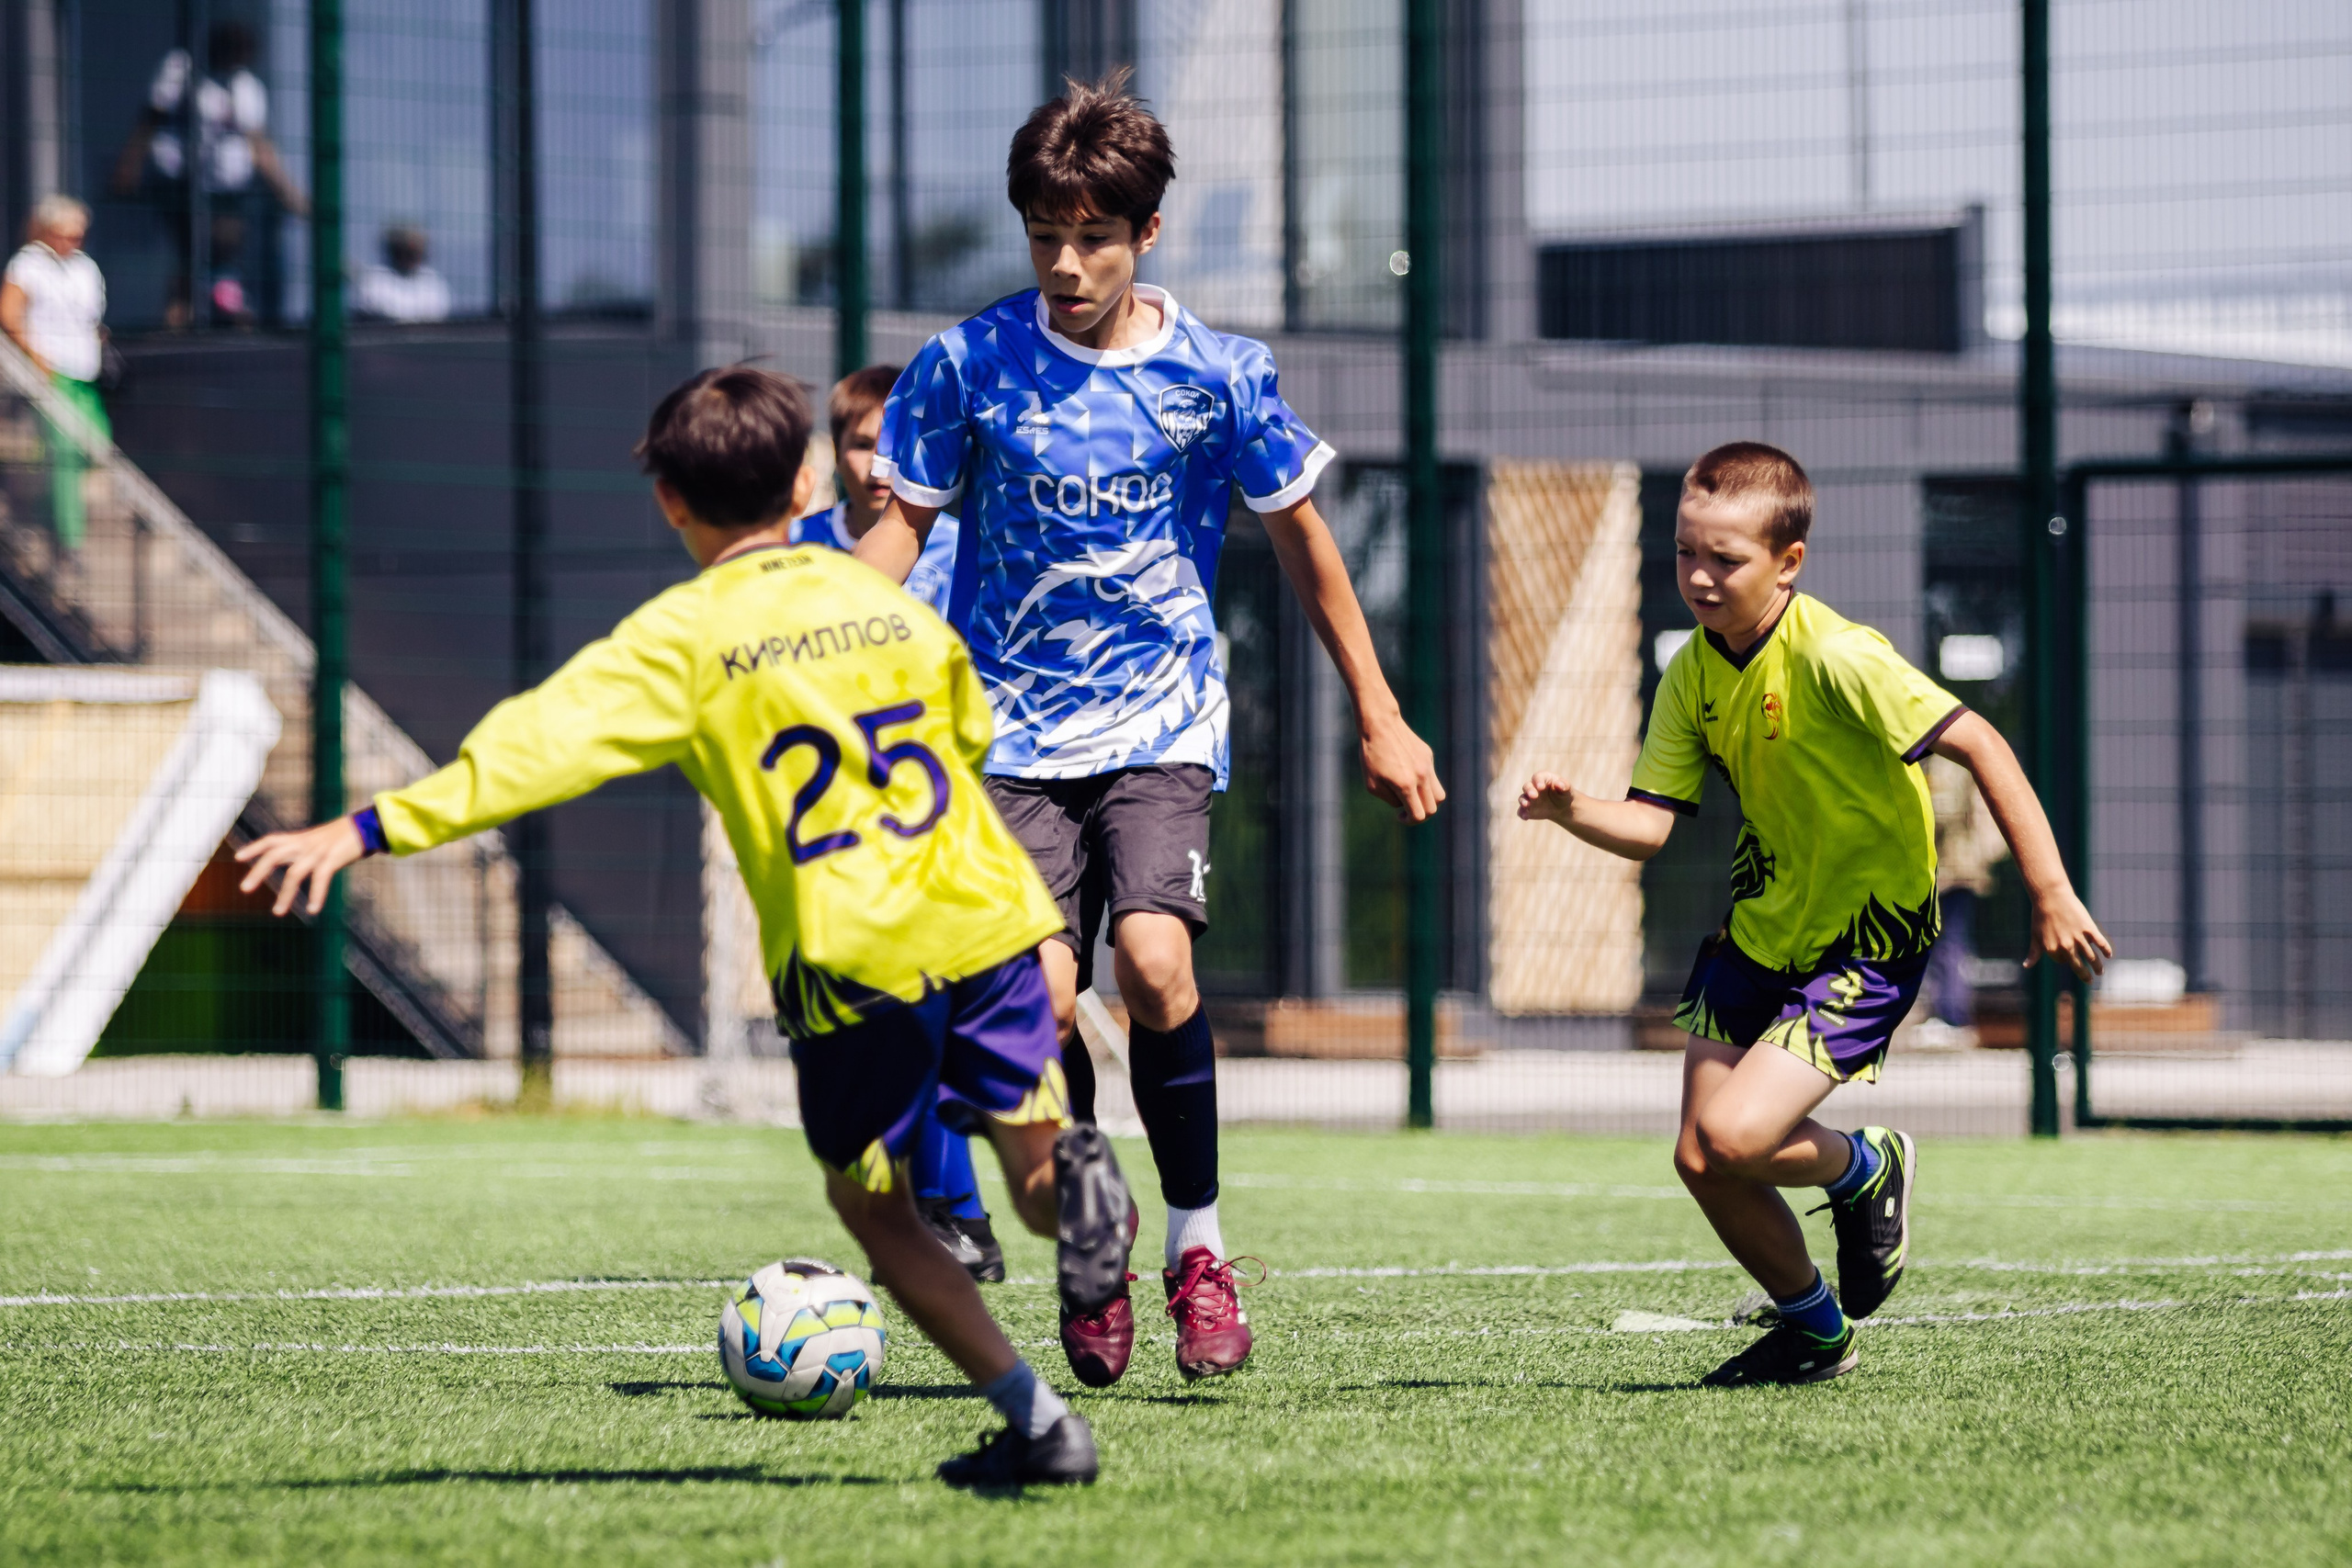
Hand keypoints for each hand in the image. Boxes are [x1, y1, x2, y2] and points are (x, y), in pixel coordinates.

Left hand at [234, 817, 366, 916]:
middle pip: (275, 855)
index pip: (272, 840)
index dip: (254, 848)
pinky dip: (316, 895)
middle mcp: (305, 844)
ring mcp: (318, 851)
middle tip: (244, 889)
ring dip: (285, 894)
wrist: (367, 827)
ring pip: (294, 873)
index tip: (238, 857)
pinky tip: (312, 910)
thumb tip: (297, 864)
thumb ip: (306, 850)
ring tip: (277, 913)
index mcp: (301, 839)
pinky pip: (320, 878)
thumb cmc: (346, 836)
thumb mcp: (321, 840)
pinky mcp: (332, 859)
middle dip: (258, 871)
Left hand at [1360, 710, 1444, 822]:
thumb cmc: (1371, 755)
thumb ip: (1390, 799)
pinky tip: (1405, 771)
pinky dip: (1422, 782)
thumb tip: (1404, 804)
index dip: (1410, 821)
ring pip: (1439, 794)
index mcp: (1406, 785)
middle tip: (1407, 811)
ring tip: (1411, 796)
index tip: (1399, 816)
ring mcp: (1427, 765)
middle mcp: (1421, 776)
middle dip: (1420, 815)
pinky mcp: (1428, 756)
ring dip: (1427, 801)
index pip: (1419, 815)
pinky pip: (1431, 776)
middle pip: (1432, 808)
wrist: (1380, 724)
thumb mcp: (1372, 784)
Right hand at [1516, 772, 1575, 826]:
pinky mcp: (1528, 809)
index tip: (1541, 787)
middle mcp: (1533, 787)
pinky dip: (1522, 813)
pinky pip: (1522, 811)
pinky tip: (1526, 817)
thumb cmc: (1564, 794)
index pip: (1537, 777)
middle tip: (1533, 796)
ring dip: (1523, 801)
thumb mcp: (1567, 789)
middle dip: (1529, 790)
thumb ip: (1564, 785)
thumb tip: (1559, 784)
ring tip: (1526, 805)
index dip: (1538, 781)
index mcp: (1543, 778)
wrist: (1562, 807)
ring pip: (1522, 798)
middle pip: (1527, 786)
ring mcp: (1529, 798)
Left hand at [2025, 886, 2112, 981]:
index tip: (2066, 956)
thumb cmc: (2040, 916)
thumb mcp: (2035, 936)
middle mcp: (2066, 946)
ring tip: (2100, 972)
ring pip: (2091, 957)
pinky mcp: (2088, 928)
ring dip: (2097, 966)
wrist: (2050, 897)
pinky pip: (2100, 942)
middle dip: (2085, 975)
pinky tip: (2109, 955)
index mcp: (2052, 950)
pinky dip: (2105, 950)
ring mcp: (2078, 938)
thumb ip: (2033, 953)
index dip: (2065, 959)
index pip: (2063, 961)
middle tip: (2090, 981)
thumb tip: (2026, 966)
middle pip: (2078, 965)